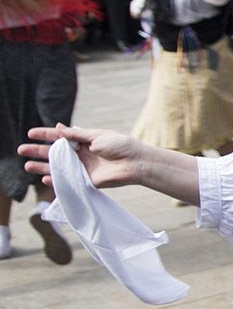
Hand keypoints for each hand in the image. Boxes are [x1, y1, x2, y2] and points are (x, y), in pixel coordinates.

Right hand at [19, 125, 145, 188]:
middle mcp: (80, 154)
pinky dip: (56, 181)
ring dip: (42, 167)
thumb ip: (76, 134)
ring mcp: (82, 168)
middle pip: (54, 153)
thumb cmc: (120, 145)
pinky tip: (45, 179)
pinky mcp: (86, 181)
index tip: (30, 133)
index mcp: (83, 141)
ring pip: (57, 167)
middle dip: (37, 151)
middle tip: (21, 150)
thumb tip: (57, 127)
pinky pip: (68, 181)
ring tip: (27, 166)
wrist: (135, 162)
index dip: (44, 135)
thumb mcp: (96, 135)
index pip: (59, 137)